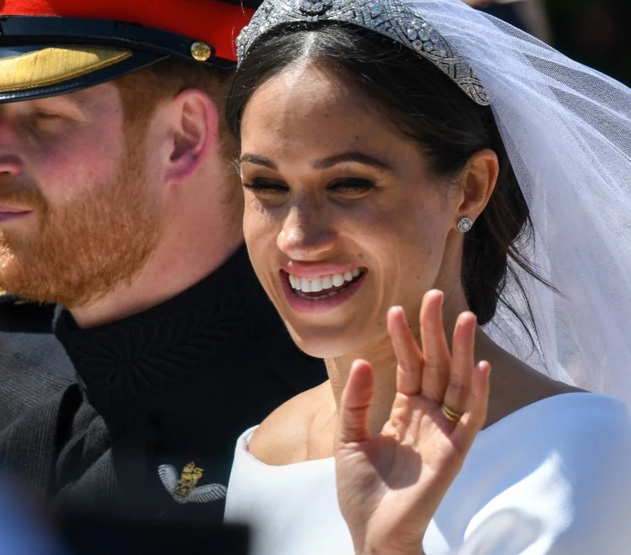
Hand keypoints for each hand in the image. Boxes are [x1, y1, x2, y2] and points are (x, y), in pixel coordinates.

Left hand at [335, 290, 490, 554]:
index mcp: (403, 411)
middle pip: (435, 365)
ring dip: (461, 351)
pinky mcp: (453, 454)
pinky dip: (476, 393)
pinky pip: (470, 419)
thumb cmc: (360, 489)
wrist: (370, 530)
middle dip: (435, 331)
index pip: (408, 365)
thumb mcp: (348, 437)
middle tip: (434, 295)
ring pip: (456, 384)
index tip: (396, 307)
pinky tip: (478, 365)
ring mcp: (442, 433)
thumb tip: (364, 360)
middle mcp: (426, 417)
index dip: (404, 338)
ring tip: (464, 317)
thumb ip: (356, 401)